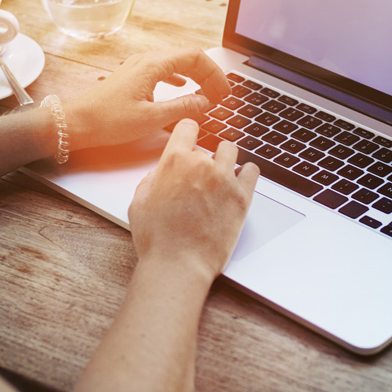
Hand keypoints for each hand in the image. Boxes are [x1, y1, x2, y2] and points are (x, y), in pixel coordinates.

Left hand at [65, 49, 230, 151]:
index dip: (215, 73)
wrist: (75, 124)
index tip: (225, 92)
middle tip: (221, 96)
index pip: (195, 57)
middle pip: (187, 57)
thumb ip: (183, 108)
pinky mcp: (132, 78)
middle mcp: (146, 61)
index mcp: (153, 65)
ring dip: (195, 76)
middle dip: (208, 75)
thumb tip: (205, 102)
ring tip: (207, 93)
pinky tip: (182, 86)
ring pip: (175, 63)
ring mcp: (137, 68)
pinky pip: (163, 70)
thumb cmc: (108, 121)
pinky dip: (179, 78)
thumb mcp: (152, 118)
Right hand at [128, 119, 259, 278]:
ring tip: (220, 177)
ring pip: (231, 151)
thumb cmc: (157, 239)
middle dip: (204, 159)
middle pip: (209, 145)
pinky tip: (239, 181)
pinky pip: (252, 170)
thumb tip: (161, 173)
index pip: (187, 127)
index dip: (188, 132)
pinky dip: (246, 173)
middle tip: (200, 178)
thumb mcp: (139, 202)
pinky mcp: (241, 197)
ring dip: (225, 161)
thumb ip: (151, 180)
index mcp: (174, 162)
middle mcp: (201, 165)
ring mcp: (224, 179)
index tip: (191, 138)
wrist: (178, 264)